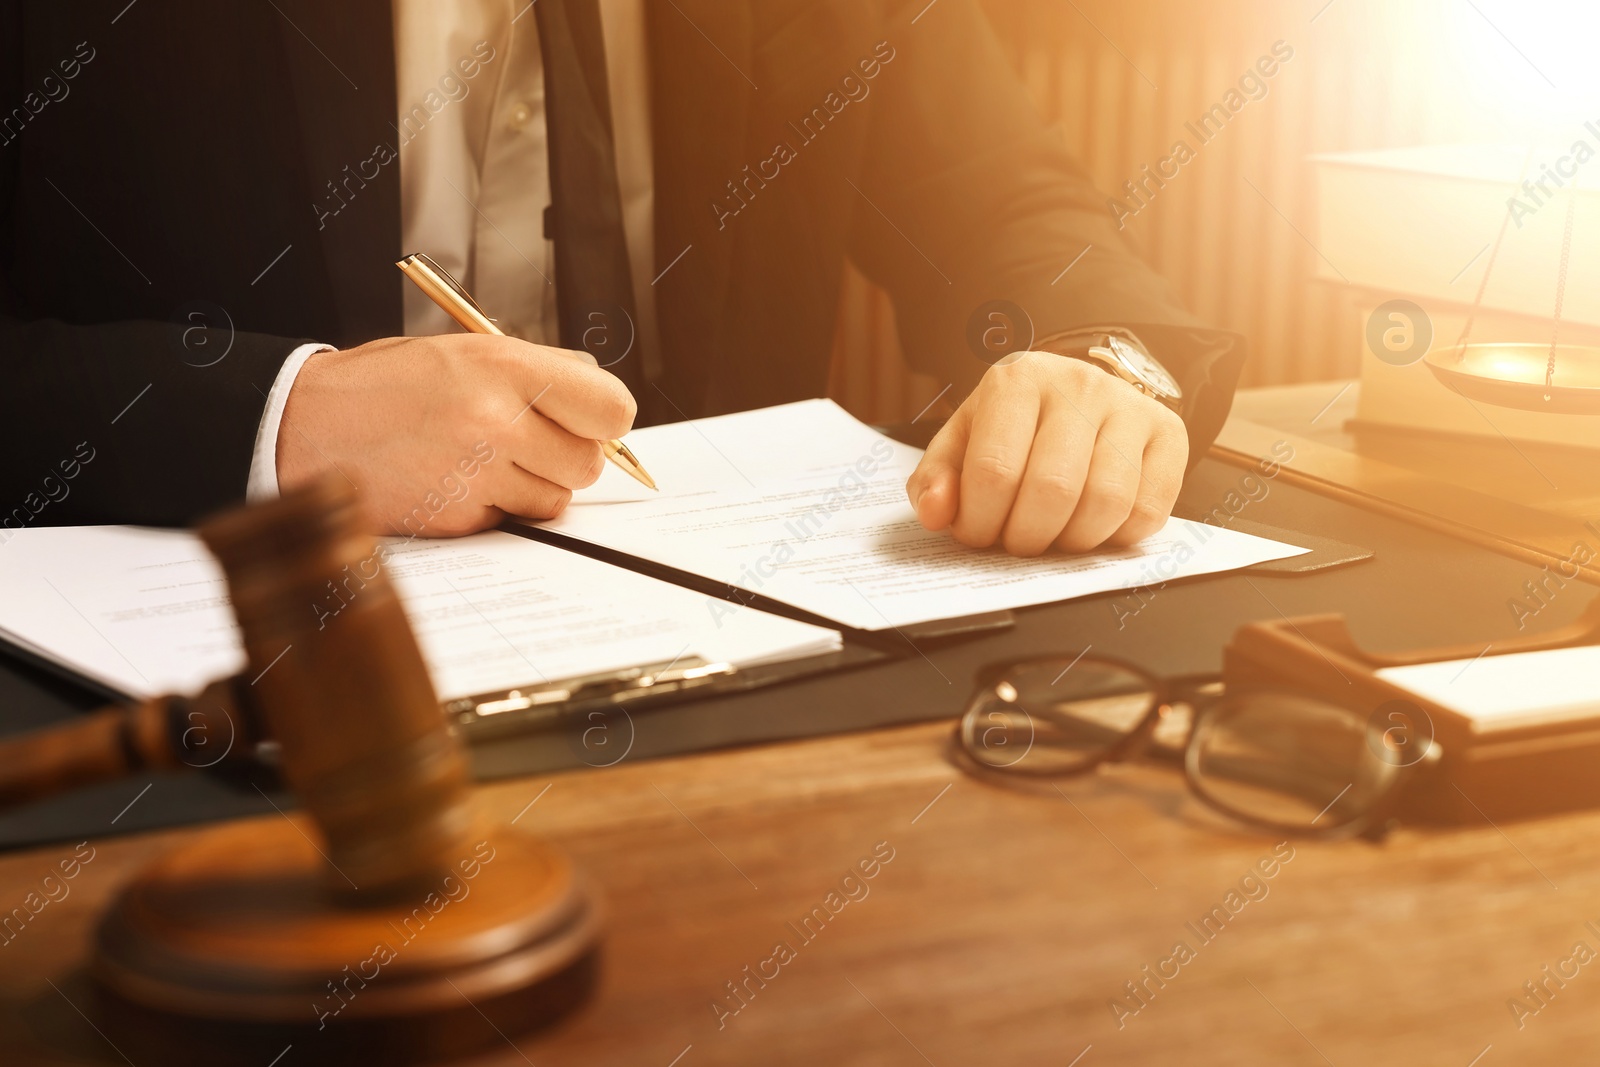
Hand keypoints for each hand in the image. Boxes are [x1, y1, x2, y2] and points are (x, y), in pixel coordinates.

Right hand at [276, 334, 635, 535]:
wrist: (302, 426)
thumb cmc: (386, 386)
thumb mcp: (463, 352)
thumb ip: (537, 372)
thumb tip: (600, 398)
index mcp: (504, 366)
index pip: (611, 408)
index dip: (605, 421)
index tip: (591, 423)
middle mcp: (496, 420)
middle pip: (589, 463)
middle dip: (566, 458)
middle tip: (527, 442)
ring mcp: (476, 474)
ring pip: (555, 500)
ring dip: (532, 487)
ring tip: (483, 459)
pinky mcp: (456, 518)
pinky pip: (511, 522)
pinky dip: (494, 509)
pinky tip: (454, 481)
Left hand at [906, 352, 1187, 556]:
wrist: (1078, 395)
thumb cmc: (1014, 427)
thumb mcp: (964, 441)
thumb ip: (938, 479)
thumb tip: (936, 513)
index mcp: (1019, 380)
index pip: (996, 470)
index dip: (981, 522)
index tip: (977, 534)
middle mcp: (1080, 385)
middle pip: (1053, 490)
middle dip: (1027, 537)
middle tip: (1017, 543)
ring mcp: (1130, 406)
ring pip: (1107, 502)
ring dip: (1073, 541)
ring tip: (1054, 536)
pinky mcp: (1169, 433)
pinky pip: (1149, 509)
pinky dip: (1117, 537)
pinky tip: (1094, 526)